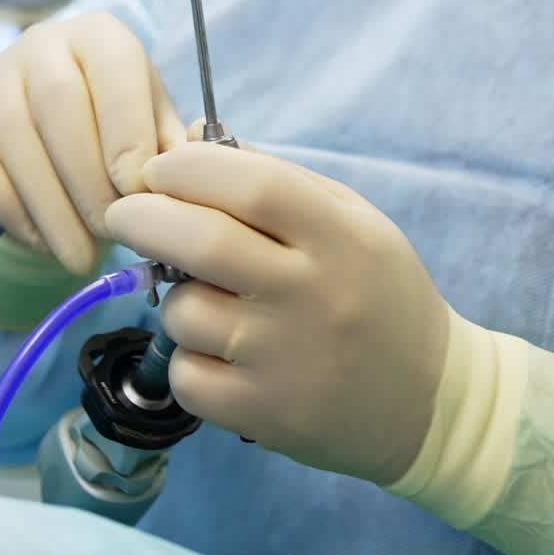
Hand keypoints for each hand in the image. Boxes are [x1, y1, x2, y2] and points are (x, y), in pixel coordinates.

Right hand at [0, 13, 186, 274]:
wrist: (55, 131)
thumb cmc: (121, 127)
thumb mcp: (155, 124)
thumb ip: (174, 145)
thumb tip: (192, 176)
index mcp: (102, 35)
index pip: (114, 72)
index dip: (127, 135)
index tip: (141, 192)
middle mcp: (43, 42)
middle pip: (59, 104)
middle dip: (88, 177)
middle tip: (114, 232)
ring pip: (15, 138)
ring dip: (51, 206)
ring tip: (83, 255)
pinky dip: (10, 209)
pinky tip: (44, 241)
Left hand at [101, 143, 450, 485]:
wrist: (430, 403)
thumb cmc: (379, 294)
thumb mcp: (353, 222)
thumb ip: (278, 180)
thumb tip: (192, 139)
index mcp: (341, 236)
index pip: (253, 185)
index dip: (190, 168)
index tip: (159, 169)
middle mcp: (314, 295)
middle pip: (202, 242)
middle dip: (143, 218)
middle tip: (124, 213)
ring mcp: (287, 359)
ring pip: (184, 312)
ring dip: (170, 296)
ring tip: (197, 295)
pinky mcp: (267, 414)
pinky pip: (187, 375)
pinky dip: (185, 358)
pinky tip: (216, 353)